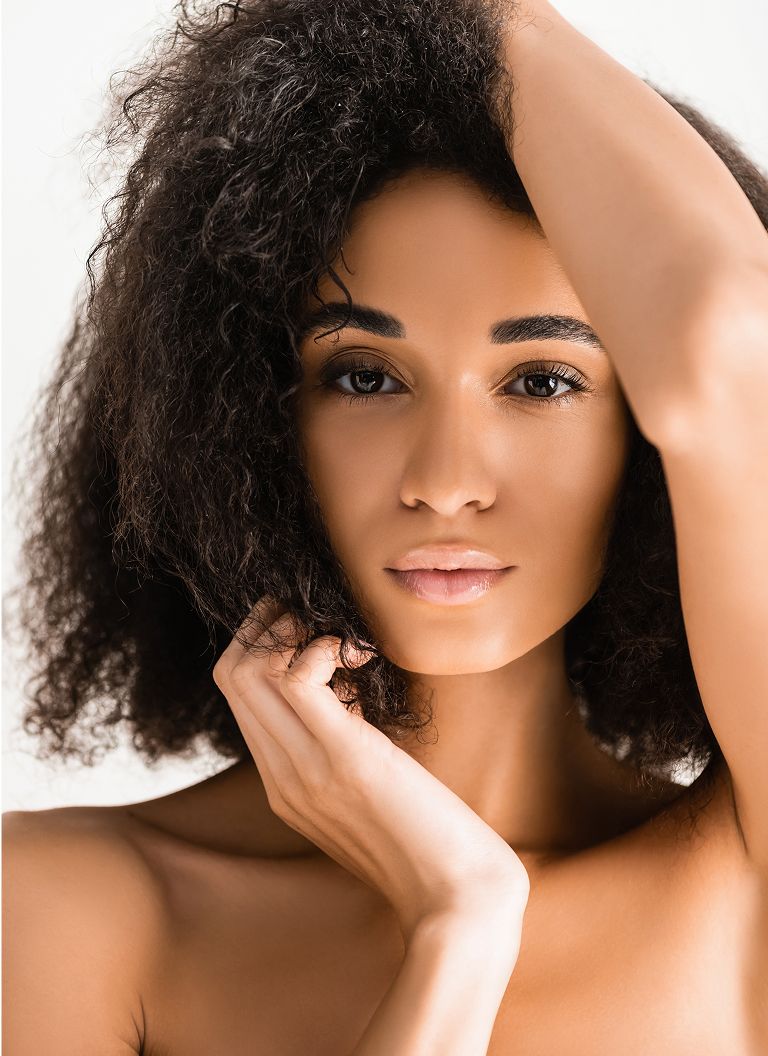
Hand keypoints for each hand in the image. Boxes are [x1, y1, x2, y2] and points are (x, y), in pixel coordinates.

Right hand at [213, 597, 529, 946]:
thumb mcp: (369, 791)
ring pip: (252, 671)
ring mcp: (306, 770)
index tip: (303, 623)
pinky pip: (300, 679)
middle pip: (233, 674)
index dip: (261, 643)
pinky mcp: (346, 760)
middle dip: (267, 623)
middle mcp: (282, 776)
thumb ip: (342, 748)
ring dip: (292, 628)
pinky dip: (322, 648)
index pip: (237, 693)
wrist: (459, 900)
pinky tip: (359, 657)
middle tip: (313, 613)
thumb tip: (347, 693)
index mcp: (284, 785)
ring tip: (341, 636)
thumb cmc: (429, 845)